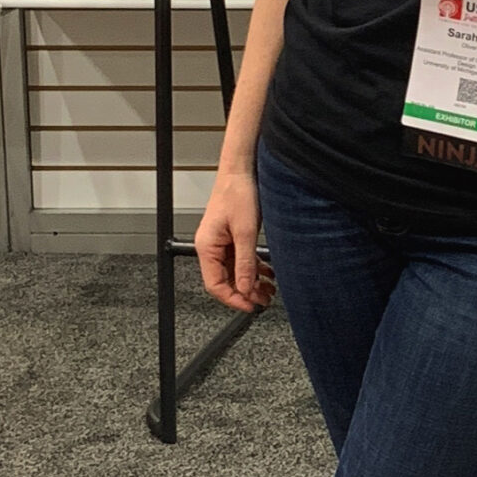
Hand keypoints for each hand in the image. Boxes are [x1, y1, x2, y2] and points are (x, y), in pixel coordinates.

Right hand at [195, 169, 272, 310]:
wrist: (241, 170)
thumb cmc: (237, 192)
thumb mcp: (245, 232)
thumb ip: (245, 263)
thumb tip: (245, 288)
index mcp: (206, 247)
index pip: (215, 284)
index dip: (233, 298)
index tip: (250, 306)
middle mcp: (211, 247)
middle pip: (225, 280)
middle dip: (245, 292)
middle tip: (264, 300)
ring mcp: (221, 242)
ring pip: (235, 271)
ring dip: (252, 281)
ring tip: (269, 290)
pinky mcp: (232, 236)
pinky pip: (241, 260)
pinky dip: (254, 268)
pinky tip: (268, 273)